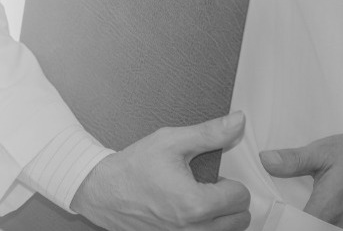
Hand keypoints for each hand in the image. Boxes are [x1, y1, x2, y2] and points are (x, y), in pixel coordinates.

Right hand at [70, 112, 250, 230]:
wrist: (102, 191)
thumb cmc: (133, 167)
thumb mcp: (170, 141)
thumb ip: (210, 133)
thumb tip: (238, 122)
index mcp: (196, 204)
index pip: (241, 196)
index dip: (229, 180)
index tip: (212, 175)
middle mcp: (193, 229)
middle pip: (240, 219)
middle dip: (229, 200)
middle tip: (207, 186)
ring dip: (220, 216)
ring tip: (198, 198)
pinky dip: (204, 226)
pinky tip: (186, 211)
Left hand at [260, 129, 342, 230]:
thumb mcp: (325, 151)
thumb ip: (293, 160)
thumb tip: (266, 160)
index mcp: (330, 209)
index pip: (298, 229)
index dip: (286, 225)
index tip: (280, 219)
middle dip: (305, 225)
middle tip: (300, 213)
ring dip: (324, 226)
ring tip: (320, 213)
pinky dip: (342, 227)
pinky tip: (338, 218)